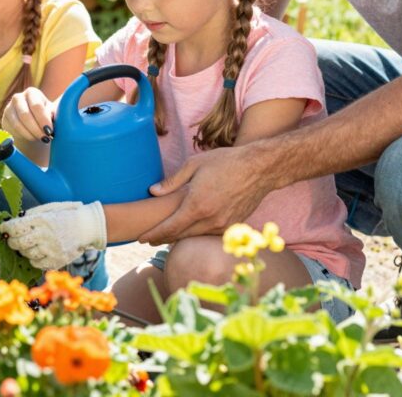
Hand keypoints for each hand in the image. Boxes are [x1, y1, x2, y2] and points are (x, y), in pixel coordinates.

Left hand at [0, 201, 106, 269]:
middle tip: (13, 239)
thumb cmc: (66, 215)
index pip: (16, 227)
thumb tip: (14, 221)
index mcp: (42, 220)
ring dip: (24, 250)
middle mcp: (45, 236)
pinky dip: (34, 259)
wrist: (87, 227)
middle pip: (18, 243)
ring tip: (29, 244)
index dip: (6, 228)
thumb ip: (32, 214)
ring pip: (26, 254)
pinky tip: (38, 252)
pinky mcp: (56, 261)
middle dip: (12, 241)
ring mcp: (51, 250)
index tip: (3, 229)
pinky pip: (36, 264)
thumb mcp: (50, 208)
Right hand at [1, 87, 55, 145]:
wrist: (32, 122)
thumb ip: (53, 112)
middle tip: (45, 138)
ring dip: (30, 134)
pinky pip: (13, 130)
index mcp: (32, 92)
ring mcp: (9, 108)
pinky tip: (32, 137)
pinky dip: (24, 136)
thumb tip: (51, 116)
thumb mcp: (51, 112)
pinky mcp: (4, 119)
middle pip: (25, 115)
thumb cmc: (45, 115)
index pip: (36, 106)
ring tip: (40, 139)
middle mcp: (18, 97)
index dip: (43, 120)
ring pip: (18, 124)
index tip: (49, 131)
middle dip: (36, 129)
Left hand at [139, 146, 270, 244]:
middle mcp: (210, 220)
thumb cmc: (225, 162)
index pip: (170, 228)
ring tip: (165, 236)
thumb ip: (172, 182)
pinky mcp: (234, 225)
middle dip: (162, 239)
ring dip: (180, 237)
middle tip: (149, 239)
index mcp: (197, 205)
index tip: (141, 238)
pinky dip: (197, 232)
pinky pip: (210, 233)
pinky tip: (190, 229)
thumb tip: (153, 191)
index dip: (153, 234)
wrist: (260, 168)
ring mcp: (224, 225)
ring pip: (195, 236)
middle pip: (180, 236)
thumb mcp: (194, 165)